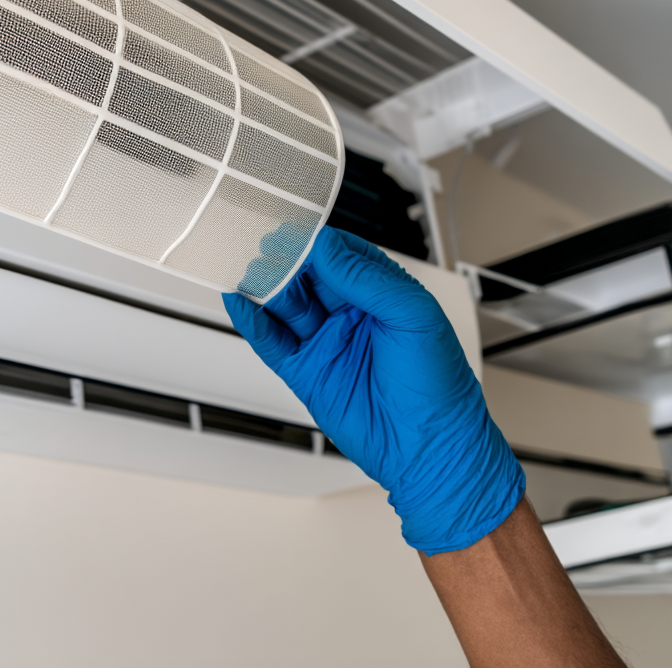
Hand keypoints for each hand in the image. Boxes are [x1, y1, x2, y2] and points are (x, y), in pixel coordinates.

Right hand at [223, 228, 524, 553]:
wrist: (429, 450)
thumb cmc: (438, 386)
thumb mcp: (413, 316)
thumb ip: (367, 279)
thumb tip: (326, 248)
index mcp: (381, 292)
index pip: (338, 253)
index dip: (314, 241)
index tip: (293, 230)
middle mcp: (350, 314)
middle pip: (305, 275)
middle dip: (283, 260)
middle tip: (262, 249)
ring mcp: (326, 342)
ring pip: (284, 304)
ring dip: (265, 287)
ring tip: (248, 272)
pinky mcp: (305, 372)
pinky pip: (271, 341)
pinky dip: (252, 322)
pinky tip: (240, 304)